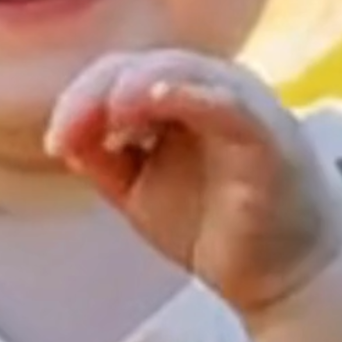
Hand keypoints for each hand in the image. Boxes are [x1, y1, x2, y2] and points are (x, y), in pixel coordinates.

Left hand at [45, 50, 341, 315]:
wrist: (284, 277)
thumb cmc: (216, 224)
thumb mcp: (141, 192)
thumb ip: (104, 162)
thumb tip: (63, 138)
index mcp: (184, 96)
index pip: (123, 72)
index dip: (82, 97)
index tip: (57, 144)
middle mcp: (215, 90)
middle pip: (146, 64)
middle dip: (97, 92)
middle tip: (68, 134)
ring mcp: (245, 108)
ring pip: (186, 70)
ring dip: (137, 85)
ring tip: (109, 113)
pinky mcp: (271, 137)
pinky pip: (231, 103)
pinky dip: (191, 94)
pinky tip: (151, 103)